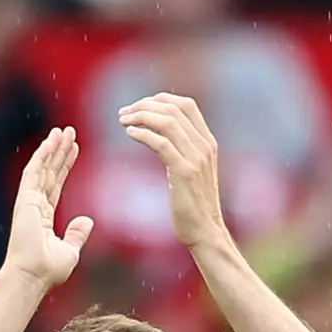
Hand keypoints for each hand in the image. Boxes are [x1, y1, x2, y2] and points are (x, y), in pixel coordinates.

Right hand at [3, 126, 90, 286]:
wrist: (32, 275)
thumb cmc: (48, 270)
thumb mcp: (70, 251)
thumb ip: (77, 234)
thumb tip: (87, 221)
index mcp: (44, 217)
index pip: (56, 184)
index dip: (65, 166)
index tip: (74, 150)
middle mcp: (35, 206)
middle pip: (49, 172)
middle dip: (59, 152)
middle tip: (69, 132)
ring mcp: (28, 202)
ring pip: (42, 168)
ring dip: (52, 148)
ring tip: (63, 131)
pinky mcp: (25, 200)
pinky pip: (34, 172)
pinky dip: (42, 156)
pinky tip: (51, 142)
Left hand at [117, 92, 231, 255]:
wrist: (206, 232)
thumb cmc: (195, 206)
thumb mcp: (194, 172)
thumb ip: (184, 152)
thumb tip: (164, 139)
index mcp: (208, 142)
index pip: (186, 105)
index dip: (161, 99)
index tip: (140, 106)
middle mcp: (204, 146)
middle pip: (173, 109)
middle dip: (144, 106)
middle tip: (124, 113)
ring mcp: (196, 158)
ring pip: (166, 122)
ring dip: (140, 116)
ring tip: (123, 121)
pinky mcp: (184, 172)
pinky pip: (161, 143)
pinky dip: (143, 134)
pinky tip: (130, 134)